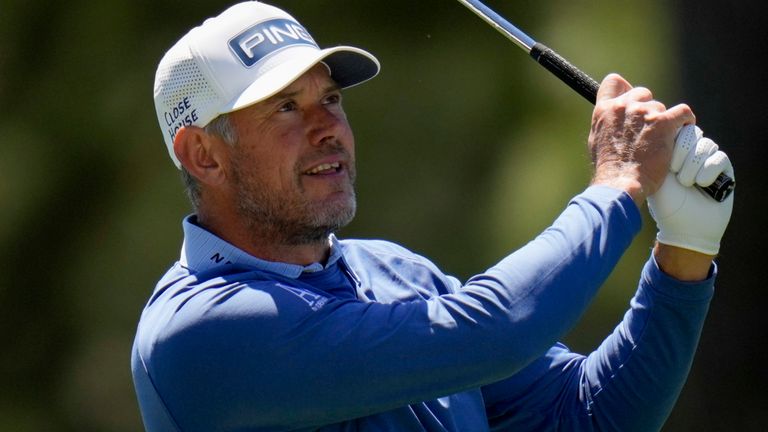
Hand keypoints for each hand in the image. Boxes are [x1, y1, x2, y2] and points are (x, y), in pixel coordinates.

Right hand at [588, 74, 694, 205]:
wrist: (619, 182)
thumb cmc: (608, 168)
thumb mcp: (596, 140)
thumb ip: (606, 123)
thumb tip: (614, 119)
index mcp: (604, 110)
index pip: (614, 82)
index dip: (625, 89)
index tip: (632, 100)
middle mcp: (623, 106)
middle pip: (642, 93)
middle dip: (647, 108)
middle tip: (649, 128)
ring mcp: (644, 113)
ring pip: (660, 107)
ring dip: (662, 120)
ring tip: (662, 139)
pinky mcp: (663, 123)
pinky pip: (682, 112)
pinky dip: (685, 121)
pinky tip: (684, 129)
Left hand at [647, 125, 733, 254]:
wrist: (685, 228)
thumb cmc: (666, 204)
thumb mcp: (656, 176)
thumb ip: (657, 152)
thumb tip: (659, 129)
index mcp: (670, 151)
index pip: (675, 129)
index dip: (672, 141)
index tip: (665, 163)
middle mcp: (690, 153)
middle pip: (692, 133)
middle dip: (682, 152)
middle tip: (674, 172)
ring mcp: (707, 160)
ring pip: (706, 144)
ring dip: (693, 165)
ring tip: (686, 183)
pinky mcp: (724, 169)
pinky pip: (719, 157)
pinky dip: (708, 170)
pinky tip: (701, 184)